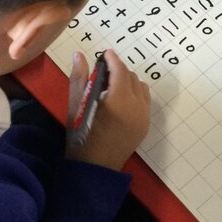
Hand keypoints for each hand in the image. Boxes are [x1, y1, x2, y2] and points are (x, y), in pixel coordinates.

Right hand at [65, 49, 150, 170]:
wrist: (95, 167)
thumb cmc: (80, 136)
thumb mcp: (76, 106)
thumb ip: (79, 78)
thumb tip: (79, 55)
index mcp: (117, 101)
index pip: (120, 71)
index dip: (112, 59)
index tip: (105, 53)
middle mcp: (135, 106)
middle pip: (131, 77)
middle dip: (118, 71)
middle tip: (102, 73)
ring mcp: (143, 117)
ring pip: (140, 87)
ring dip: (127, 82)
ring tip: (111, 87)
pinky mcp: (146, 125)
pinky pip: (145, 100)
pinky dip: (135, 94)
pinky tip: (120, 100)